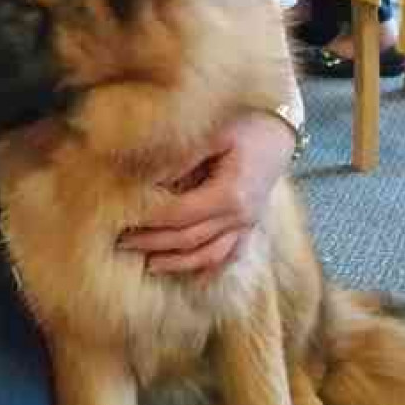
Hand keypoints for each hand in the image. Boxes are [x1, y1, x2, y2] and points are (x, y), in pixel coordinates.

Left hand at [118, 111, 294, 275]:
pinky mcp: (252, 225)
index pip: (181, 215)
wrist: (282, 129)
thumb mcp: (213, 134)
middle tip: (122, 243)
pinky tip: (195, 278)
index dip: (151, 221)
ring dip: (178, 263)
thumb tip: (149, 180)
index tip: (124, 220)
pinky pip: (231, 255)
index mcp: (230, 194)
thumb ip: (182, 158)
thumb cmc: (246, 125)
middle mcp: (241, 216)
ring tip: (149, 265)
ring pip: (210, 255)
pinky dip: (211, 268)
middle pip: (190, 239)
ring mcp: (248, 224)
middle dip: (155, 244)